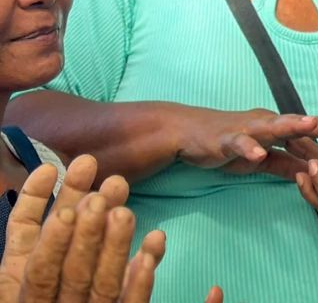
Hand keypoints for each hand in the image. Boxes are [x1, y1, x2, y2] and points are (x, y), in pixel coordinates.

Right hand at [0, 162, 165, 302]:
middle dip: (86, 236)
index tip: (67, 211)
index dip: (51, 244)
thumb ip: (29, 223)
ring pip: (101, 285)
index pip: (38, 270)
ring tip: (125, 212)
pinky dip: (142, 276)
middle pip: (73, 274)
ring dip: (115, 246)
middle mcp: (54, 302)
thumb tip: (48, 170)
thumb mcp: (19, 260)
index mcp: (25, 289)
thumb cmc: (41, 279)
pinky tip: (155, 240)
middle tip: (98, 198)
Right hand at [175, 108, 317, 179]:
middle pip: (296, 124)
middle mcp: (265, 123)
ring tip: (310, 126)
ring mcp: (246, 129)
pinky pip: (240, 143)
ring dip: (291, 126)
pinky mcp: (226, 139)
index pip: (305, 133)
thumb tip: (311, 174)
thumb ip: (284, 165)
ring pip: (272, 127)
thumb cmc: (228, 143)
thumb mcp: (261, 158)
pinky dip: (250, 148)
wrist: (189, 133)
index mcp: (274, 128)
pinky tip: (258, 153)